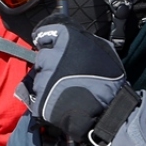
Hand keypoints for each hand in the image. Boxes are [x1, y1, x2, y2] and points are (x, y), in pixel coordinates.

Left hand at [21, 20, 125, 142]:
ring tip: (65, 88)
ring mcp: (44, 78)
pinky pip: (37, 95)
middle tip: (64, 72)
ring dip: (48, 80)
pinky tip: (60, 99)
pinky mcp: (39, 98)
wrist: (107, 111)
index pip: (45, 34)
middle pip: (42, 57)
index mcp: (67, 41)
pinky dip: (46, 97)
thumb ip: (82, 38)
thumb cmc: (108, 79)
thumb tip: (67, 34)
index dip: (46, 39)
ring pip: (39, 76)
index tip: (48, 44)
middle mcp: (52, 57)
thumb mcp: (102, 49)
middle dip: (50, 63)